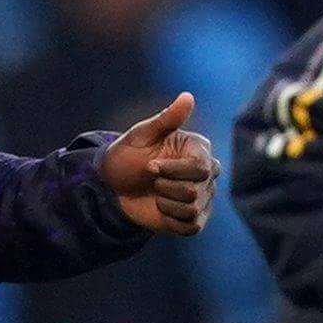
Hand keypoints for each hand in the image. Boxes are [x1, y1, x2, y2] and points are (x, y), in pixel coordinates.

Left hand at [98, 93, 215, 234]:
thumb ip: (166, 119)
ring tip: (155, 194)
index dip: (171, 171)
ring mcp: (203, 197)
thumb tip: (188, 96)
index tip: (150, 167)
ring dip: (165, 204)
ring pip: (192, 210)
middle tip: (151, 180)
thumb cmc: (128, 155)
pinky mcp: (195, 219)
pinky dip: (171, 221)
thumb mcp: (141, 135)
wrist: (114, 185)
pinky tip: (160, 209)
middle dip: (164, 187)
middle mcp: (208, 173)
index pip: (200, 168)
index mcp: (200, 150)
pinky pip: (191, 227)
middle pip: (194, 190)